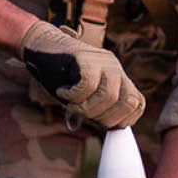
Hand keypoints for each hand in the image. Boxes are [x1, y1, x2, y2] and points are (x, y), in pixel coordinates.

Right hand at [20, 21, 144, 127]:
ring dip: (87, 109)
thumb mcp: (84, 95)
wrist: (39, 47)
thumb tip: (109, 130)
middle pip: (128, 102)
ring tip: (71, 104)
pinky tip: (63, 92)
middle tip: (84, 114)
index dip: (124, 120)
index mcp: (119, 77)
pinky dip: (73, 96)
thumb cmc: (60, 76)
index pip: (137, 103)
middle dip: (106, 118)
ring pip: (109, 96)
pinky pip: (88, 85)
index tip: (103, 124)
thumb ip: (98, 108)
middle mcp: (115, 67)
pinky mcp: (86, 56)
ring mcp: (102, 60)